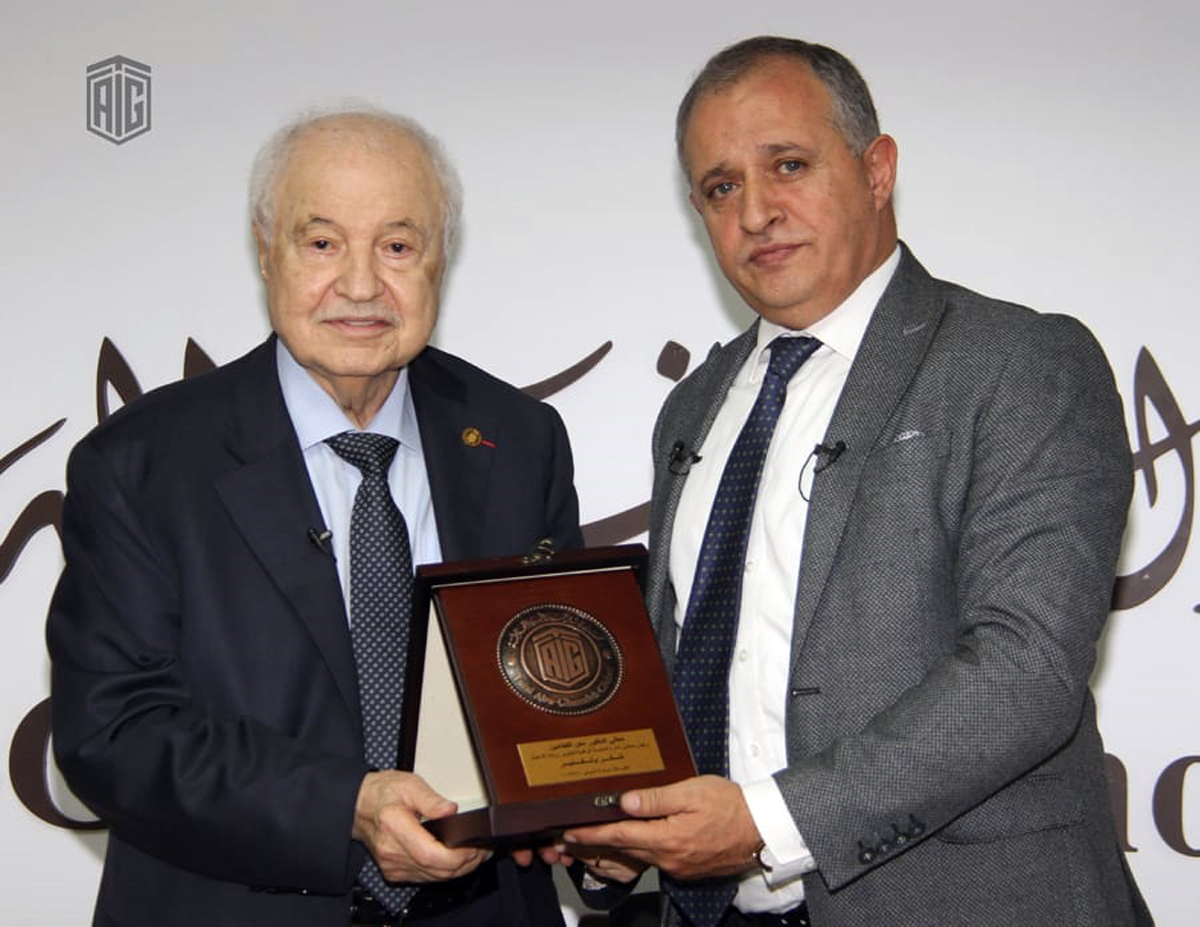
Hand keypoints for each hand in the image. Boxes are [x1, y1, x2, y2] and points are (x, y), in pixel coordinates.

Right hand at [353, 771, 489, 882]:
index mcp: (394, 826)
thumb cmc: (383, 793)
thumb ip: (431, 799)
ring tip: (477, 853)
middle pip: (436, 870)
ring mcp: (393, 865)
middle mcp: (392, 852)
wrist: (360, 806)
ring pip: (434, 878)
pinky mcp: (395, 871)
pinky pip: (426, 877)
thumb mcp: (409, 784)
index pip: (430, 855)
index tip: (475, 846)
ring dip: (459, 869)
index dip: (458, 856)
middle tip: (484, 849)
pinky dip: (445, 871)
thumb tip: (451, 810)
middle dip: (466, 863)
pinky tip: (457, 860)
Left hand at [561, 775, 760, 879]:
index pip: (619, 836)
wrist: (763, 829)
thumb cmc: (731, 805)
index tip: (569, 833)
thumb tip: (625, 802)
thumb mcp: (692, 792)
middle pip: (624, 850)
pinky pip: (656, 859)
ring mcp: (679, 866)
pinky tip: (636, 838)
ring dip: (617, 848)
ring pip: (640, 856)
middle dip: (596, 844)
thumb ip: (657, 798)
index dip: (591, 834)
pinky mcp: (688, 868)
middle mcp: (670, 858)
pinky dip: (641, 850)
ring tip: (596, 837)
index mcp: (668, 838)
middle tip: (571, 836)